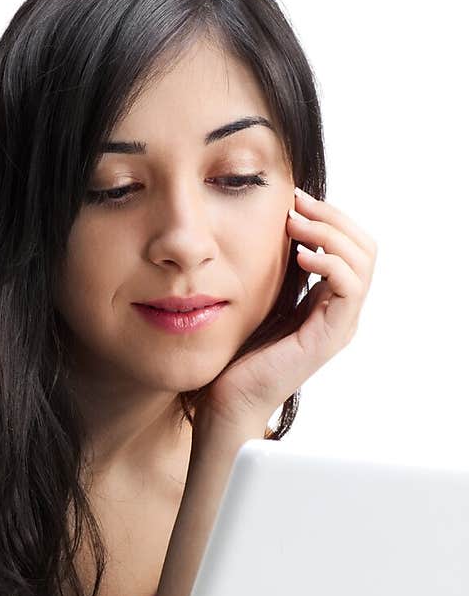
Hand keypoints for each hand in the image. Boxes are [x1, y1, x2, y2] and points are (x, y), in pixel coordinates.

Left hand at [198, 187, 377, 431]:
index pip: (353, 244)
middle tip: (297, 204)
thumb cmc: (241, 349)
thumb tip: (282, 220)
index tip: (295, 199)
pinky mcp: (330, 336)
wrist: (230, 396)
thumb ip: (280, 266)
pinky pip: (349, 287)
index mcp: (330, 299)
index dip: (330, 216)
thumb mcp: (264, 294)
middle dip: (333, 217)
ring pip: (363, 261)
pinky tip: (301, 255)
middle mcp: (342, 310)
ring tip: (295, 225)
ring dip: (330, 233)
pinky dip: (329, 263)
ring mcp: (340, 324)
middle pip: (365, 246)